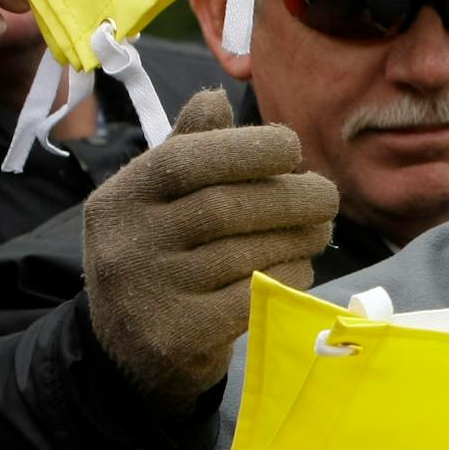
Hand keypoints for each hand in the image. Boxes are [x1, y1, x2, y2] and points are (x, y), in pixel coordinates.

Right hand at [83, 90, 338, 406]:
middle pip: (224, 207)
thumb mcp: (157, 200)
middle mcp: (127, 243)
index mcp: (121, 197)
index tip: (293, 148)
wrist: (130, 351)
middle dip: (291, 197)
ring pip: (246, 254)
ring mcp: (150, 293)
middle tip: (327, 196)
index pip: (185, 159)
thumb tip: (215, 97)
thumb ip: (187, 149)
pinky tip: (299, 268)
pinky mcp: (179, 336)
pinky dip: (289, 277)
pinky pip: (253, 297)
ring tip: (319, 231)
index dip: (247, 148)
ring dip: (299, 238)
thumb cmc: (161, 255)